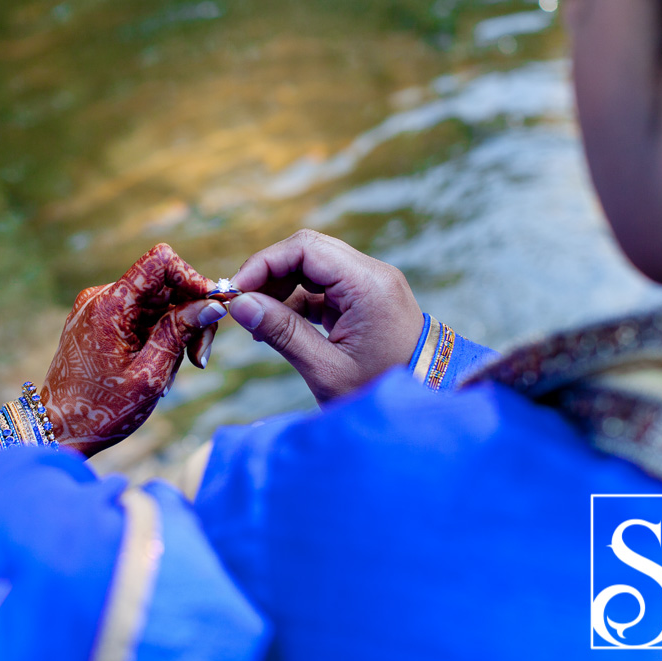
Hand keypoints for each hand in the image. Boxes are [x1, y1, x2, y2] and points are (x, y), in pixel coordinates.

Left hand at [42, 243, 226, 456]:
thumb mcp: (150, 374)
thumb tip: (214, 304)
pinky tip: (157, 368)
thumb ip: (181, 333)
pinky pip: (141, 316)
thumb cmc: (102, 410)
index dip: (191, 279)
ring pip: (157, 303)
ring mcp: (99, 308)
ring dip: (175, 332)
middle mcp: (102, 298)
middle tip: (199, 358)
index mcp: (111, 305)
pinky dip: (158, 337)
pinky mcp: (101, 321)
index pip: (160, 262)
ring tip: (169, 374)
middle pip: (164, 285)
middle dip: (190, 315)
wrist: (60, 430)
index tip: (211, 308)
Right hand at [228, 229, 422, 403]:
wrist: (425, 412)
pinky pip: (323, 287)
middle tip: (241, 304)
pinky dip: (296, 301)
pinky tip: (276, 325)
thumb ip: (282, 332)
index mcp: (369, 285)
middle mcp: (373, 275)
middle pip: (308, 251)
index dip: (264, 263)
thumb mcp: (326, 369)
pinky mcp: (365, 300)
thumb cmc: (379, 394)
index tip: (236, 291)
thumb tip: (240, 305)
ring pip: (313, 267)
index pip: (306, 248)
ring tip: (256, 320)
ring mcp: (371, 286)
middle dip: (269, 273)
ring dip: (280, 287)